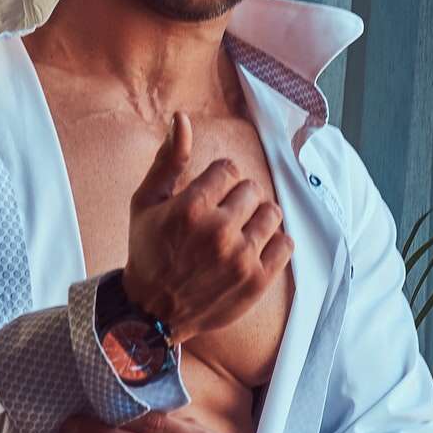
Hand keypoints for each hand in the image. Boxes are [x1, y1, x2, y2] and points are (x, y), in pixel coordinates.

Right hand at [122, 112, 291, 345]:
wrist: (151, 313)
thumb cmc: (147, 253)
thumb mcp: (145, 204)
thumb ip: (167, 160)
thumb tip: (182, 118)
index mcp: (190, 208)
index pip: (228, 169)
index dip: (217, 181)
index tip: (207, 197)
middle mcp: (218, 232)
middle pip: (252, 188)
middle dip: (237, 199)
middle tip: (220, 218)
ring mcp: (240, 258)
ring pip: (271, 213)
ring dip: (257, 218)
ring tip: (238, 232)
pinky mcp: (256, 281)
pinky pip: (286, 244)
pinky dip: (274, 243)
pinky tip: (254, 248)